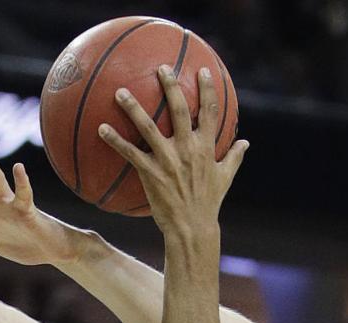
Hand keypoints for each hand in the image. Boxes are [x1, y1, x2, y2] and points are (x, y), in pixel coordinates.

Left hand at [100, 66, 247, 235]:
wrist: (192, 228)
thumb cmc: (208, 204)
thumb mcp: (225, 179)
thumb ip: (234, 158)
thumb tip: (246, 143)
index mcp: (207, 148)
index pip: (210, 112)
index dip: (208, 89)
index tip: (203, 70)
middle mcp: (188, 149)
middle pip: (179, 110)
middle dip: (171, 86)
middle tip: (161, 68)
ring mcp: (168, 160)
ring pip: (149, 127)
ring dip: (133, 108)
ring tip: (120, 92)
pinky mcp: (151, 174)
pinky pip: (130, 153)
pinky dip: (115, 140)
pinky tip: (101, 129)